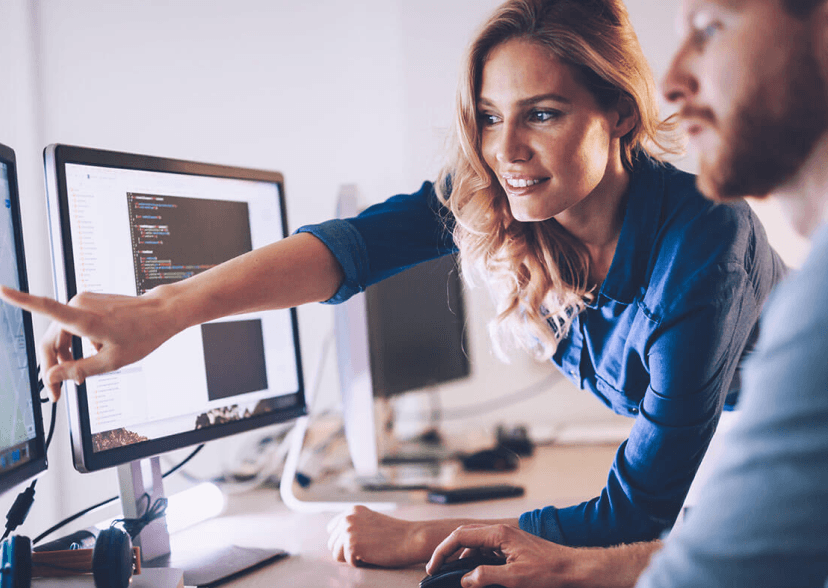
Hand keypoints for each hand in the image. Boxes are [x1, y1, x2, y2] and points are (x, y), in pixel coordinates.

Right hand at [0, 286, 178, 401]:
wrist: (162, 313)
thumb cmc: (143, 335)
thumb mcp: (112, 362)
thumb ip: (78, 370)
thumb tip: (52, 378)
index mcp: (85, 318)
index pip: (46, 307)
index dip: (21, 300)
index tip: (1, 290)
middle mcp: (80, 305)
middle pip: (51, 339)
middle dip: (52, 367)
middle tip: (56, 393)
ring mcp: (84, 301)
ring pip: (61, 334)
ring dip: (64, 357)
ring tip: (77, 378)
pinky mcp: (89, 302)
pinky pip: (72, 326)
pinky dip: (75, 344)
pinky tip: (90, 356)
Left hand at [326, 505, 433, 567]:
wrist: (410, 539)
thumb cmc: (394, 534)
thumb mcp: (370, 521)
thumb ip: (354, 524)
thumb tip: (335, 538)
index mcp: (352, 511)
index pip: (333, 530)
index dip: (344, 541)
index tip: (360, 542)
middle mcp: (347, 518)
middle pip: (333, 544)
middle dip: (347, 550)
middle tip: (368, 547)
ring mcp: (348, 531)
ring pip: (337, 554)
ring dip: (352, 557)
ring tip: (369, 551)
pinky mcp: (352, 545)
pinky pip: (348, 562)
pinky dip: (360, 563)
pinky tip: (373, 554)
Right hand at [427, 524, 659, 587]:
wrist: (572, 568)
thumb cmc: (549, 570)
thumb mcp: (515, 578)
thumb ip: (486, 576)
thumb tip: (465, 579)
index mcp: (498, 534)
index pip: (460, 536)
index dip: (442, 551)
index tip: (432, 567)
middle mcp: (499, 532)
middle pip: (464, 537)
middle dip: (447, 553)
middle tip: (435, 570)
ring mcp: (505, 539)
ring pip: (474, 545)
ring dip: (460, 559)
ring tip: (451, 576)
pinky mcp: (510, 547)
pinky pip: (485, 551)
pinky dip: (473, 561)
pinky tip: (472, 575)